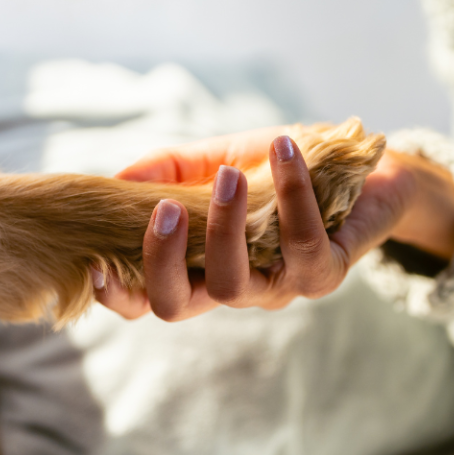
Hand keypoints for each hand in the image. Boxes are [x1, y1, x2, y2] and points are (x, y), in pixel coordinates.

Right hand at [94, 128, 453, 320]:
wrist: (360, 167)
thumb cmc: (278, 168)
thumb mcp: (215, 159)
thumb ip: (169, 170)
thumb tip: (118, 180)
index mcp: (202, 265)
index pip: (151, 298)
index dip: (117, 295)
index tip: (93, 264)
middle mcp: (236, 286)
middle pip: (178, 305)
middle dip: (161, 260)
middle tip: (164, 207)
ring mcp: (280, 286)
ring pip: (235, 282)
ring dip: (224, 226)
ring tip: (228, 174)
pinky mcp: (325, 271)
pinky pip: (301, 244)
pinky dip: (290, 193)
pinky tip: (284, 149)